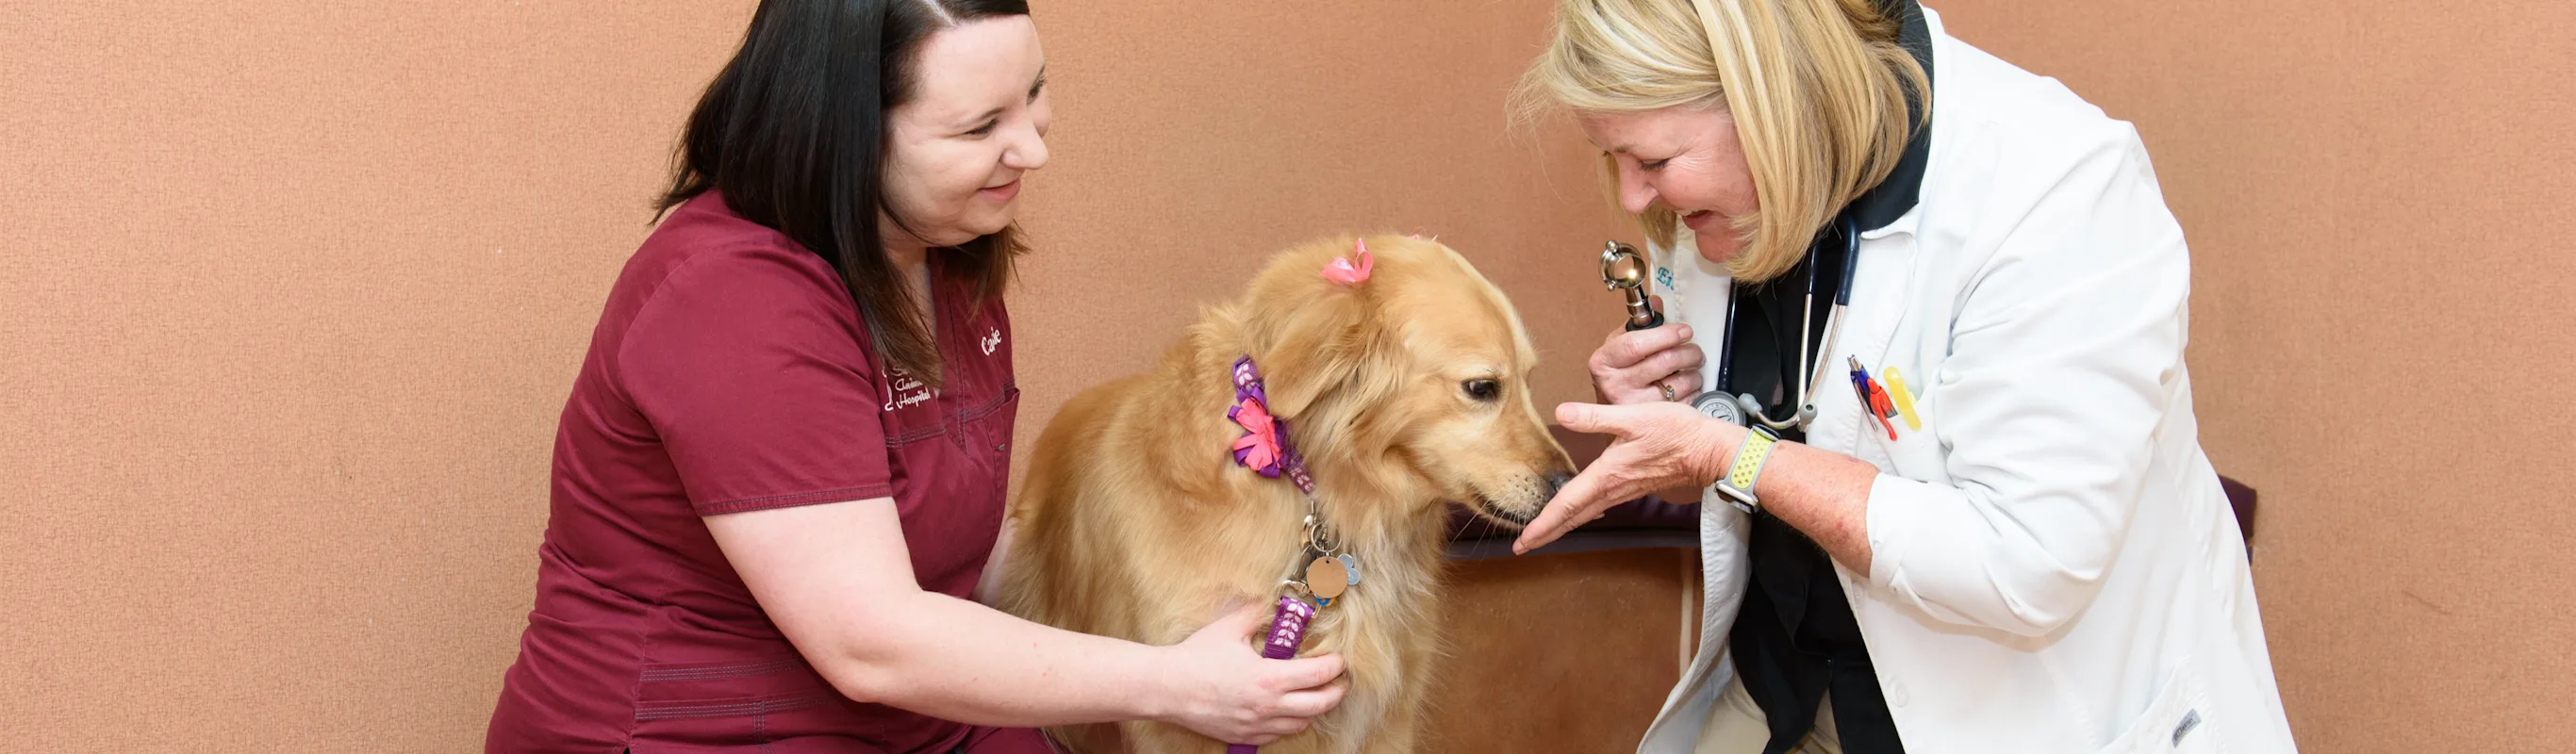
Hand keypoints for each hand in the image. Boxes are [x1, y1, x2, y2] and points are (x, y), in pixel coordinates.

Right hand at [1154, 601, 1348, 743]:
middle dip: (1337, 692)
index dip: (1336, 666)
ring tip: (1314, 695)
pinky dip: (1290, 723)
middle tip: (1340, 681)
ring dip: (1313, 709)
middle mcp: (1268, 707)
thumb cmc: (1196, 657)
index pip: (1319, 675)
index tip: (1340, 659)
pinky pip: (1279, 735)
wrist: (1166, 688)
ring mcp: (1257, 725)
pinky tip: (1286, 709)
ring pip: (1302, 724)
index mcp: (1269, 678)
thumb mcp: (1229, 628)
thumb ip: (1257, 612)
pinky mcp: (1244, 735)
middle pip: (1320, 705)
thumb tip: (1276, 599)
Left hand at [1514, 401, 1739, 553]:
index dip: (1542, 524)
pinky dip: (1581, 514)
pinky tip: (1579, 511)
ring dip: (1562, 525)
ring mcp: (1623, 491)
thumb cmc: (1676, 433)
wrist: (1709, 451)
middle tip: (1522, 547)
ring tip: (1542, 532)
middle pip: (1572, 517)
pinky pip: (1599, 506)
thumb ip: (1594, 417)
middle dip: (1546, 533)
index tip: (1522, 541)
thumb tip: (1561, 413)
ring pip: (1585, 514)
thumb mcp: (1633, 418)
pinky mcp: (1633, 486)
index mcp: (1606, 476)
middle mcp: (1612, 489)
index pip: (1566, 506)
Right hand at [1588, 298, 1702, 404]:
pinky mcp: (1651, 422)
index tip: (1684, 331)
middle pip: (1664, 362)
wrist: (1608, 414)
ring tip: (1692, 367)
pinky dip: (1693, 391)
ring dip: (1694, 372)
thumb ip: (1639, 324)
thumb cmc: (1617, 375)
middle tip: (1695, 350)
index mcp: (1604, 361)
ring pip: (1679, 383)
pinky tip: (1688, 385)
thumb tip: (1656, 302)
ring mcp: (1633, 406)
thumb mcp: (1619, 346)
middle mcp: (1614, 385)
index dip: (1666, 335)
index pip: (1637, 344)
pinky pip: (1684, 402)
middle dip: (1688, 352)